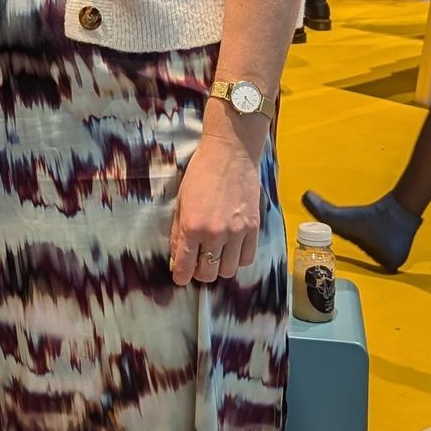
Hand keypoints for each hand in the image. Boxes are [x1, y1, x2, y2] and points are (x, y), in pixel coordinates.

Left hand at [171, 130, 263, 283]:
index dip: (181, 277)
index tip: (181, 278)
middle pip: (208, 273)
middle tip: (198, 263)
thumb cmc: (201, 173)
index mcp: (191, 227)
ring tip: (216, 256)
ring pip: (228, 271)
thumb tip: (177, 256)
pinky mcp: (253, 228)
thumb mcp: (181, 201)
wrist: (230, 153)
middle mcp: (214, 234)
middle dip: (200, 273)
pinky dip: (238, 259)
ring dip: (220, 267)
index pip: (185, 266)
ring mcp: (236, 233)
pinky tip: (232, 249)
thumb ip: (178, 231)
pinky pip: (247, 259)